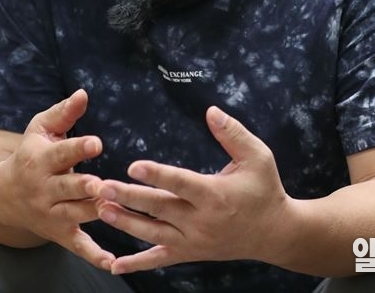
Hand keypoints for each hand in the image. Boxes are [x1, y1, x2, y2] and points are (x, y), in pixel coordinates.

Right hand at [0, 89, 113, 269]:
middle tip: (100, 184)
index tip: (97, 143)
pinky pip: (77, 246)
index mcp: (40, 160)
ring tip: (116, 211)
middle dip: (84, 187)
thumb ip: (64, 113)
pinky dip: (94, 255)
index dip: (78, 148)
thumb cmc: (30, 153)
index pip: (61, 153)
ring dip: (94, 213)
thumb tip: (84, 93)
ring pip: (75, 214)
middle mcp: (44, 189)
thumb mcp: (41, 129)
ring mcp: (51, 213)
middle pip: (67, 188)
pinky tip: (113, 263)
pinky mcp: (60, 233)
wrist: (2, 195)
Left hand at [95, 106, 289, 273]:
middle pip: (159, 208)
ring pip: (153, 233)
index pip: (180, 183)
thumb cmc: (265, 189)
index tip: (133, 166)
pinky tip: (113, 263)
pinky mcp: (191, 252)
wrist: (275, 233)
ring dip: (125, 222)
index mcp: (215, 194)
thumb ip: (233, 133)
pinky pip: (160, 259)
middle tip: (103, 187)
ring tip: (100, 209)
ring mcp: (194, 240)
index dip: (157, 174)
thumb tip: (210, 111)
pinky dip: (137, 263)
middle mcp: (201, 220)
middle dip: (129, 198)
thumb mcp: (258, 156)